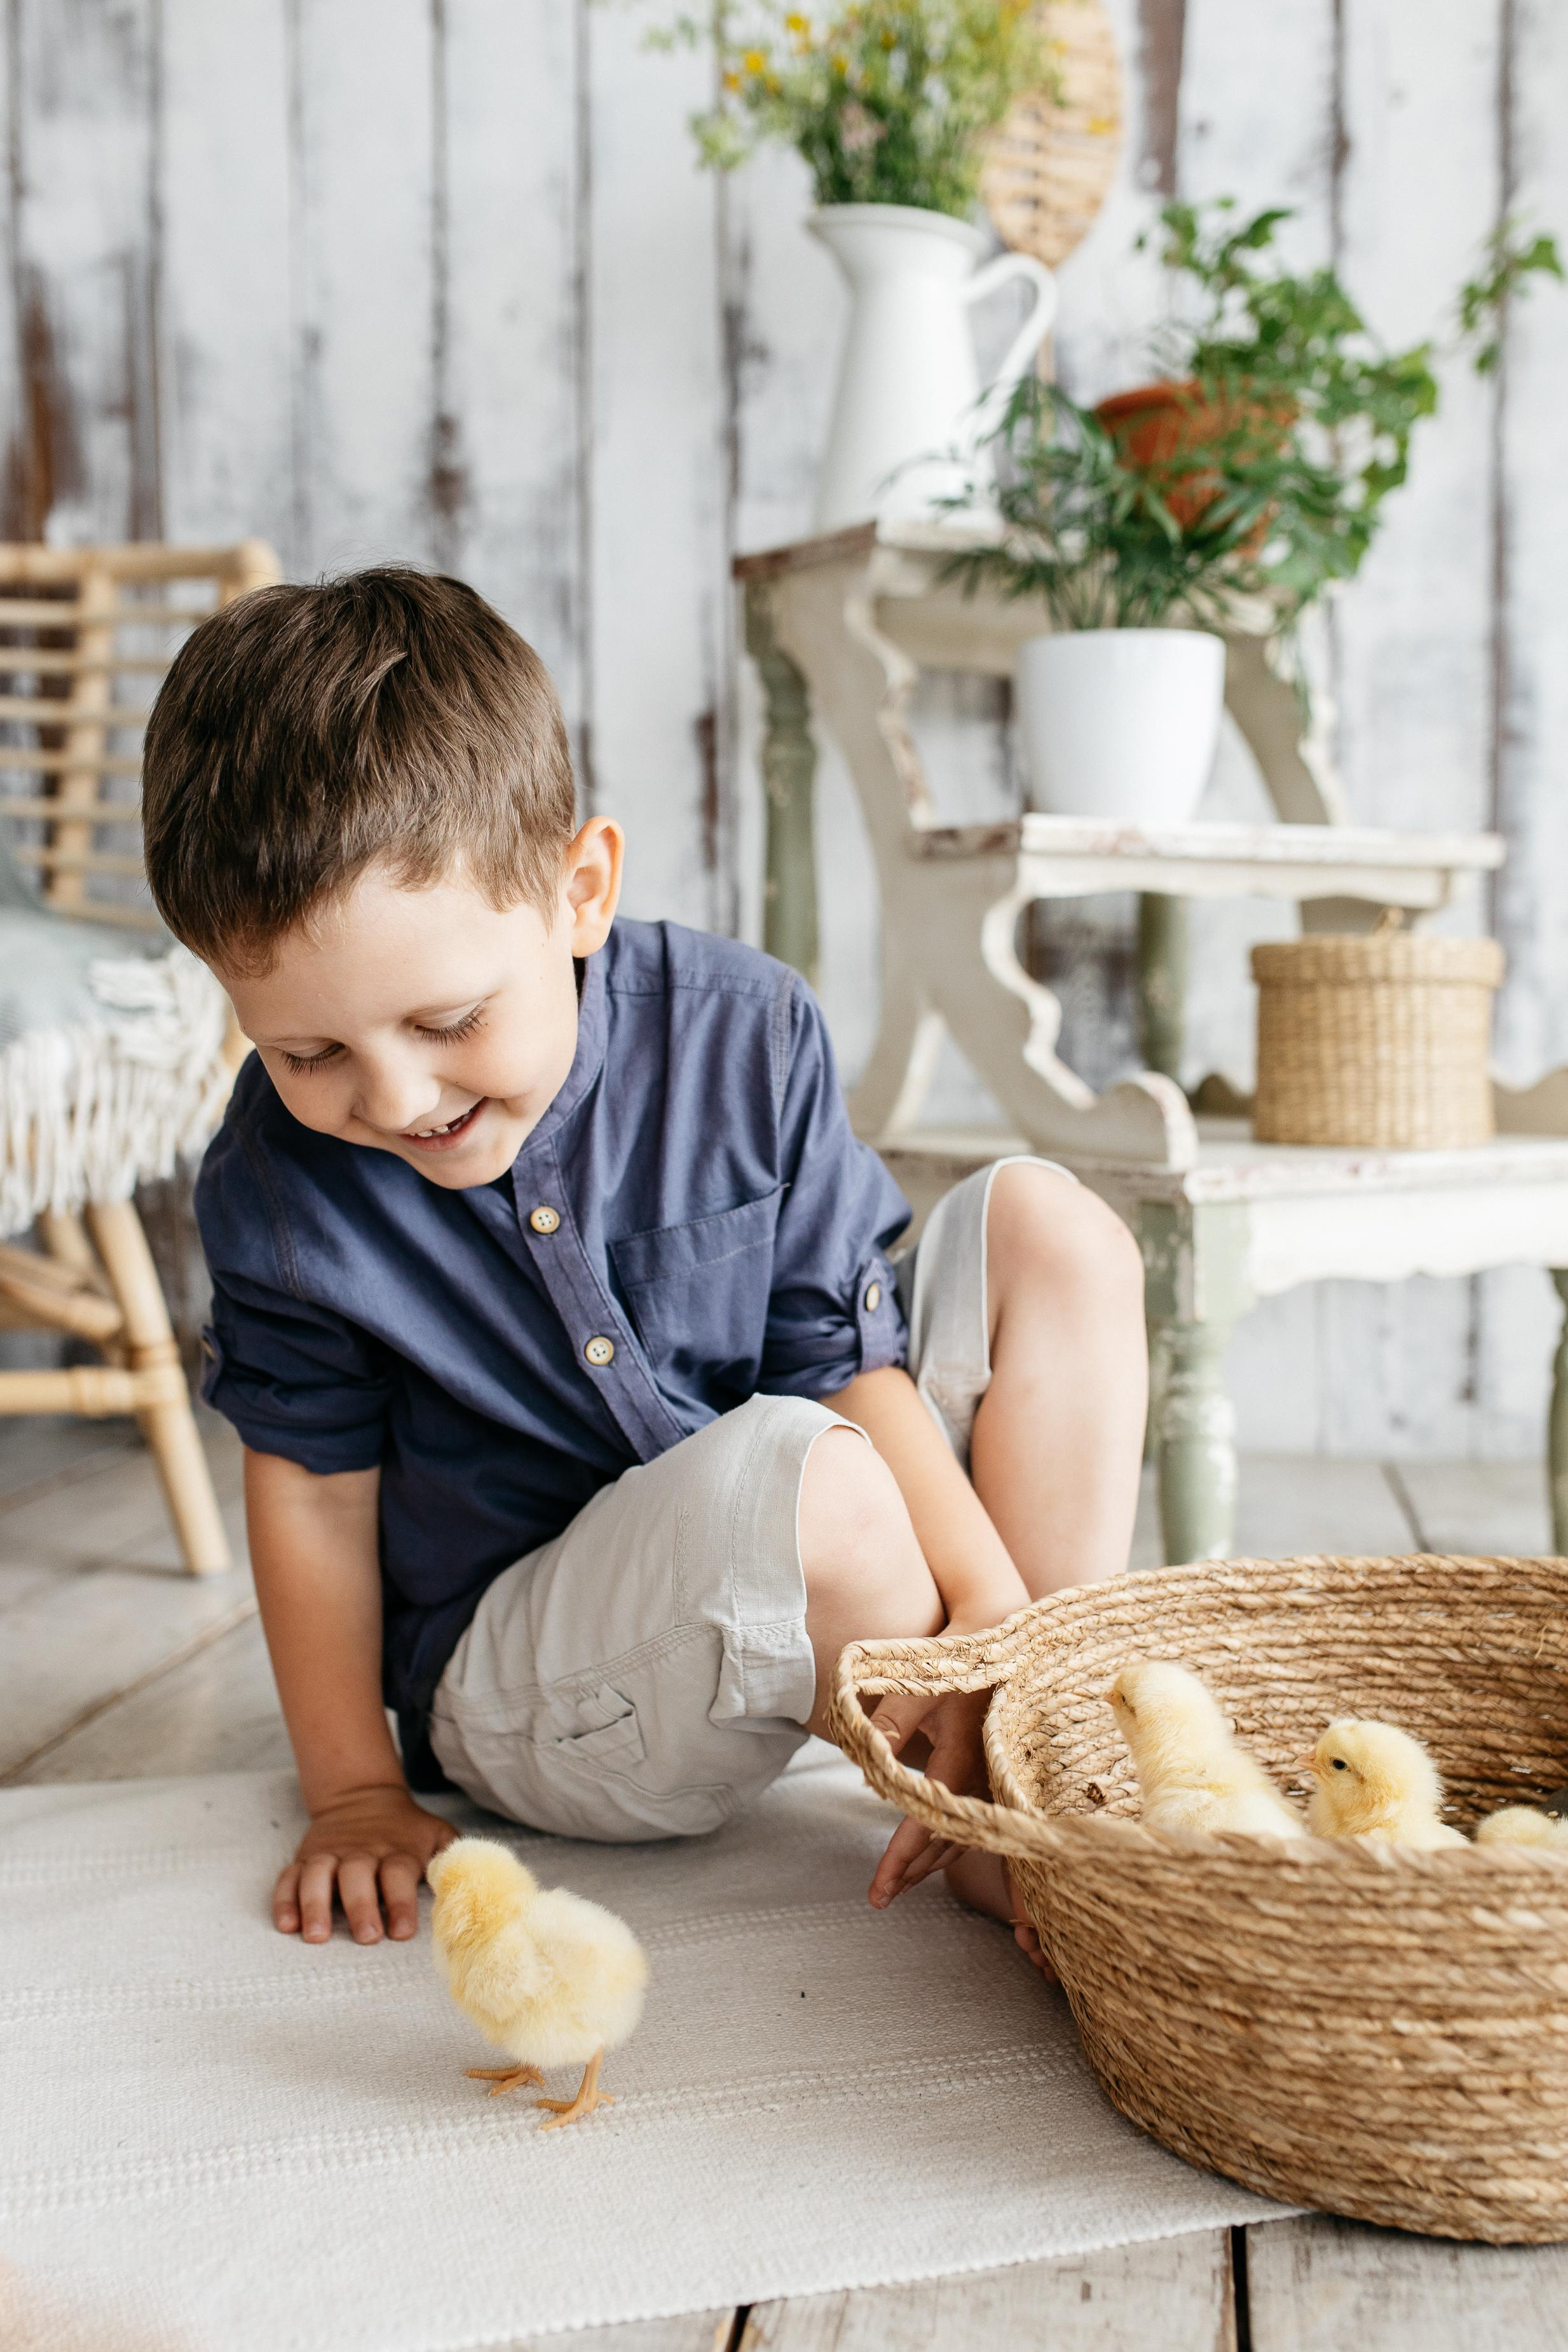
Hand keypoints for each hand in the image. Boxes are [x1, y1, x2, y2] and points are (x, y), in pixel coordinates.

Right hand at [273, 1783, 456, 1944]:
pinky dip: (285, 1900)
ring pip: (318, 1876)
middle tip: (366, 1937)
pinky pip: (289, 1877)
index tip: (403, 1931)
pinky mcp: (305, 1858)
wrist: (365, 1797)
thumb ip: (453, 1857)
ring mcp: (330, 1854)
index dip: (401, 1902)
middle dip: (361, 1907)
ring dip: (315, 1905)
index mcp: (397, 1850)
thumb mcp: (437, 1835)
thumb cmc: (408, 1831)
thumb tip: (473, 1885)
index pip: (399, 1875)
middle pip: (357, 1876)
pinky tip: (286, 1925)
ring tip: (315, 1936)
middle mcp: (361, 1852)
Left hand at [867, 1685, 990, 1909]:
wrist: (1000, 1644)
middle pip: (943, 1843)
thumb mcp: (915, 1689)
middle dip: (910, 1873)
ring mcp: (993, 1782)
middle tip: (880, 1898)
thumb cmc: (953, 1664)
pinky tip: (931, 1854)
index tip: (877, 1890)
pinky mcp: (996, 1779)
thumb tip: (868, 1771)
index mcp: (961, 1760)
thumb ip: (889, 1726)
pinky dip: (948, 1845)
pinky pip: (973, 1825)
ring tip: (899, 1884)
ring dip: (928, 1865)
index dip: (899, 1860)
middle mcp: (982, 1780)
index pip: (924, 1825)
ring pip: (961, 1839)